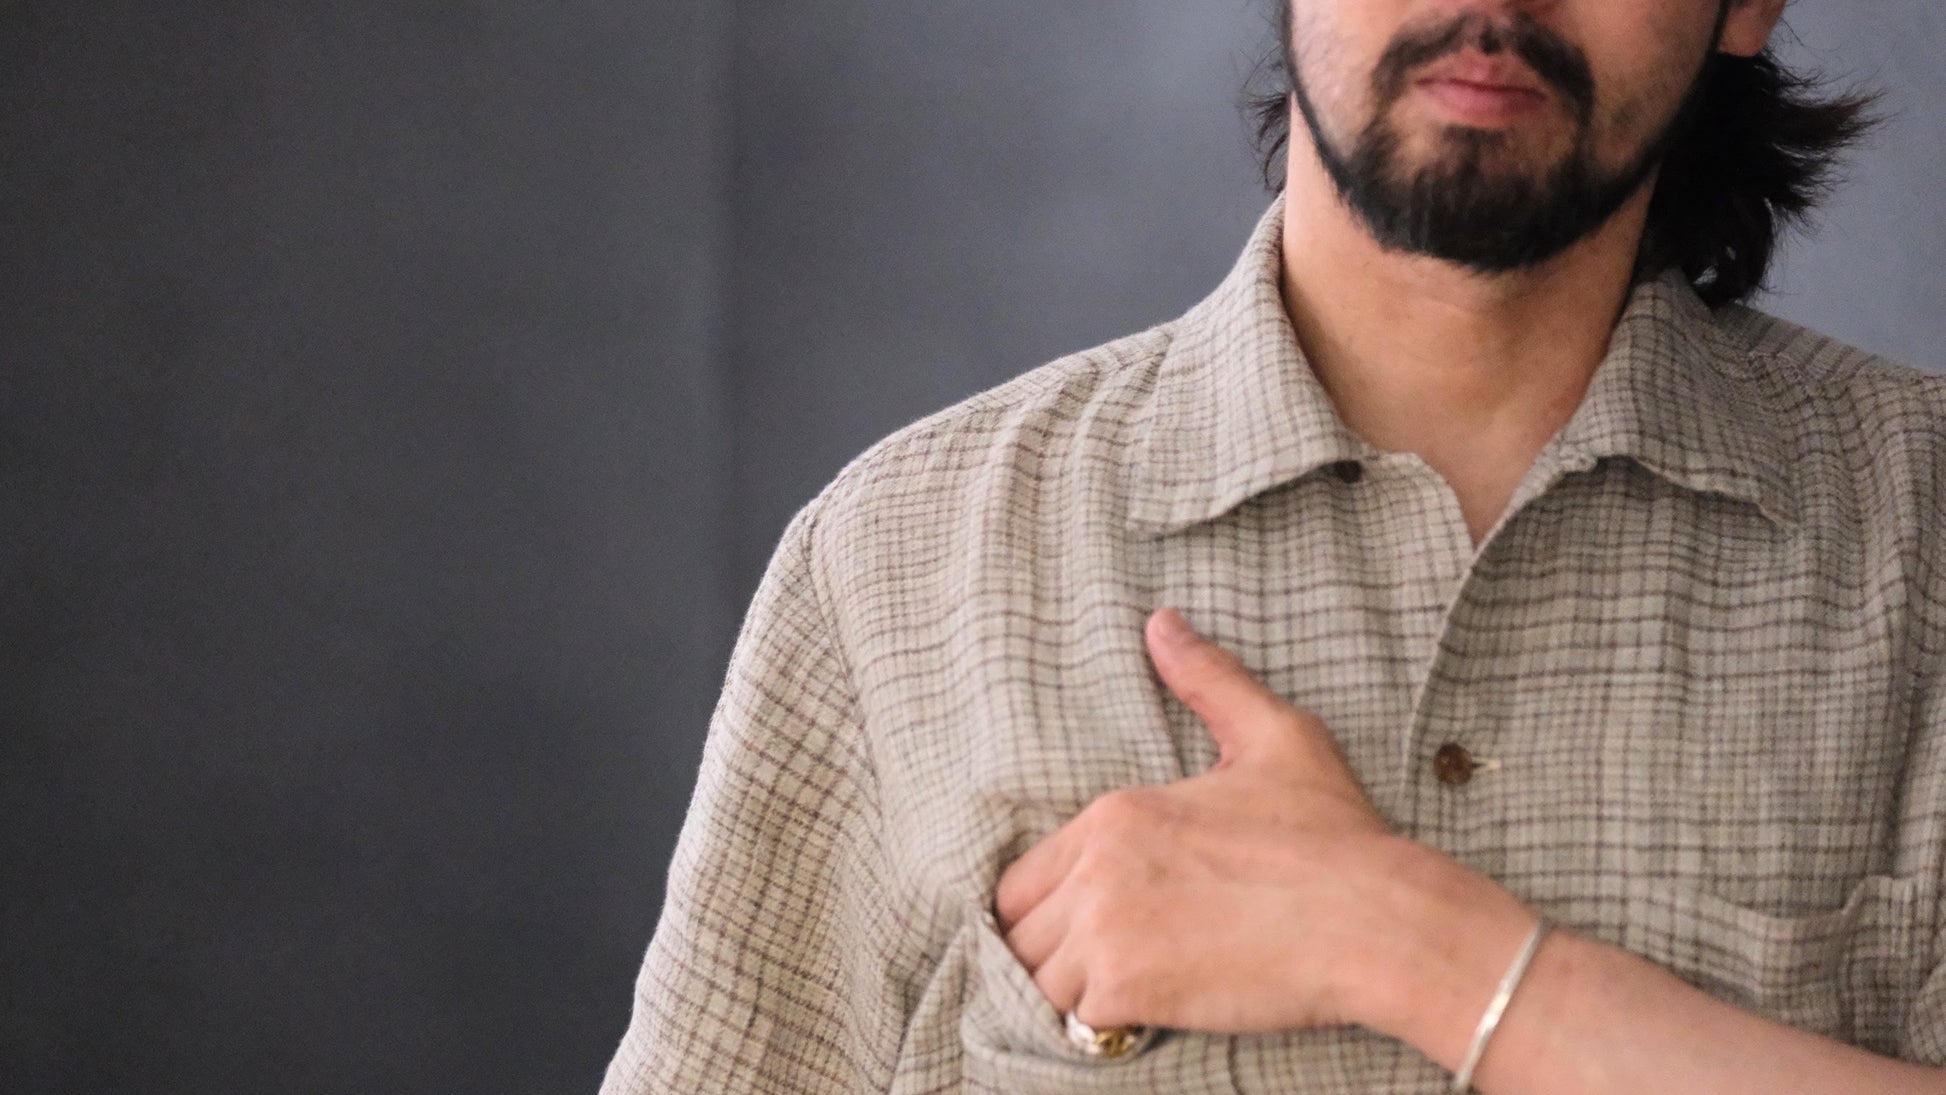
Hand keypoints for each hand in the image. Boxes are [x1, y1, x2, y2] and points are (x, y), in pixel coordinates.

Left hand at [992, 608, 1520, 1036]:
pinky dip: (1099, 1021)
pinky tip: (1141, 1010)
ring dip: (1073, 987)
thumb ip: (1209, 682)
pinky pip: (1076, 1016)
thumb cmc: (1333, 836)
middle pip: (1021, 928)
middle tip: (1108, 959)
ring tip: (1125, 986)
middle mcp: (1097, 868)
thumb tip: (1161, 623)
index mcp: (1116, 813)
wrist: (1378, 921)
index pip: (1026, 875)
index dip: (1052, 902)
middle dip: (1054, 948)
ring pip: (1039, 977)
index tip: (1093, 919)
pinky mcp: (1131, 990)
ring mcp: (1108, 932)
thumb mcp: (1275, 738)